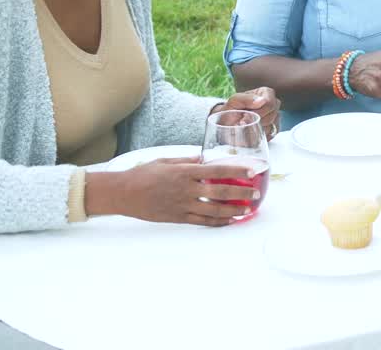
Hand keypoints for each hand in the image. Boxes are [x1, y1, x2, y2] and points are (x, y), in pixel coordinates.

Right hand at [108, 158, 260, 226]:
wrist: (124, 193)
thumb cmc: (143, 174)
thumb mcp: (166, 161)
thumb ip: (187, 161)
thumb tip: (203, 159)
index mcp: (185, 172)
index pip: (217, 171)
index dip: (236, 172)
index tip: (251, 172)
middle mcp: (186, 189)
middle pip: (220, 192)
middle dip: (241, 193)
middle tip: (256, 193)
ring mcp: (182, 205)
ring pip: (213, 210)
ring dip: (233, 210)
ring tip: (247, 209)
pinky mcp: (177, 217)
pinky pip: (201, 221)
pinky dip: (216, 222)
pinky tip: (228, 221)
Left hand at [216, 87, 279, 139]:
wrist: (227, 124)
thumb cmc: (231, 111)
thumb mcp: (233, 101)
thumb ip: (246, 99)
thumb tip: (262, 101)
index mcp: (265, 92)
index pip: (269, 103)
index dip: (259, 112)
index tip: (246, 116)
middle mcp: (273, 103)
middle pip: (272, 114)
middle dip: (258, 121)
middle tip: (244, 122)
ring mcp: (275, 116)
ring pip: (273, 125)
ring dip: (258, 128)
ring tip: (247, 126)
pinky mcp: (274, 128)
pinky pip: (272, 133)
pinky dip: (261, 135)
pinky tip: (252, 132)